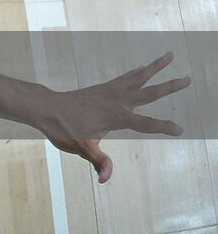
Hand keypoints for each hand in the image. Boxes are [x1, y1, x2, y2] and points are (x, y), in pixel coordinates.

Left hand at [34, 53, 188, 182]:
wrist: (45, 108)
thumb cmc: (62, 128)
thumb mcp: (80, 147)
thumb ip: (97, 160)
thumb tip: (105, 179)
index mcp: (115, 116)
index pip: (145, 124)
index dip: (162, 127)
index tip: (180, 129)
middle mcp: (116, 100)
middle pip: (148, 92)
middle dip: (169, 86)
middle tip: (188, 78)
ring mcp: (110, 91)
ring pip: (138, 76)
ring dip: (155, 67)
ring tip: (169, 55)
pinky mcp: (103, 88)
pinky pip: (125, 77)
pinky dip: (137, 72)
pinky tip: (143, 69)